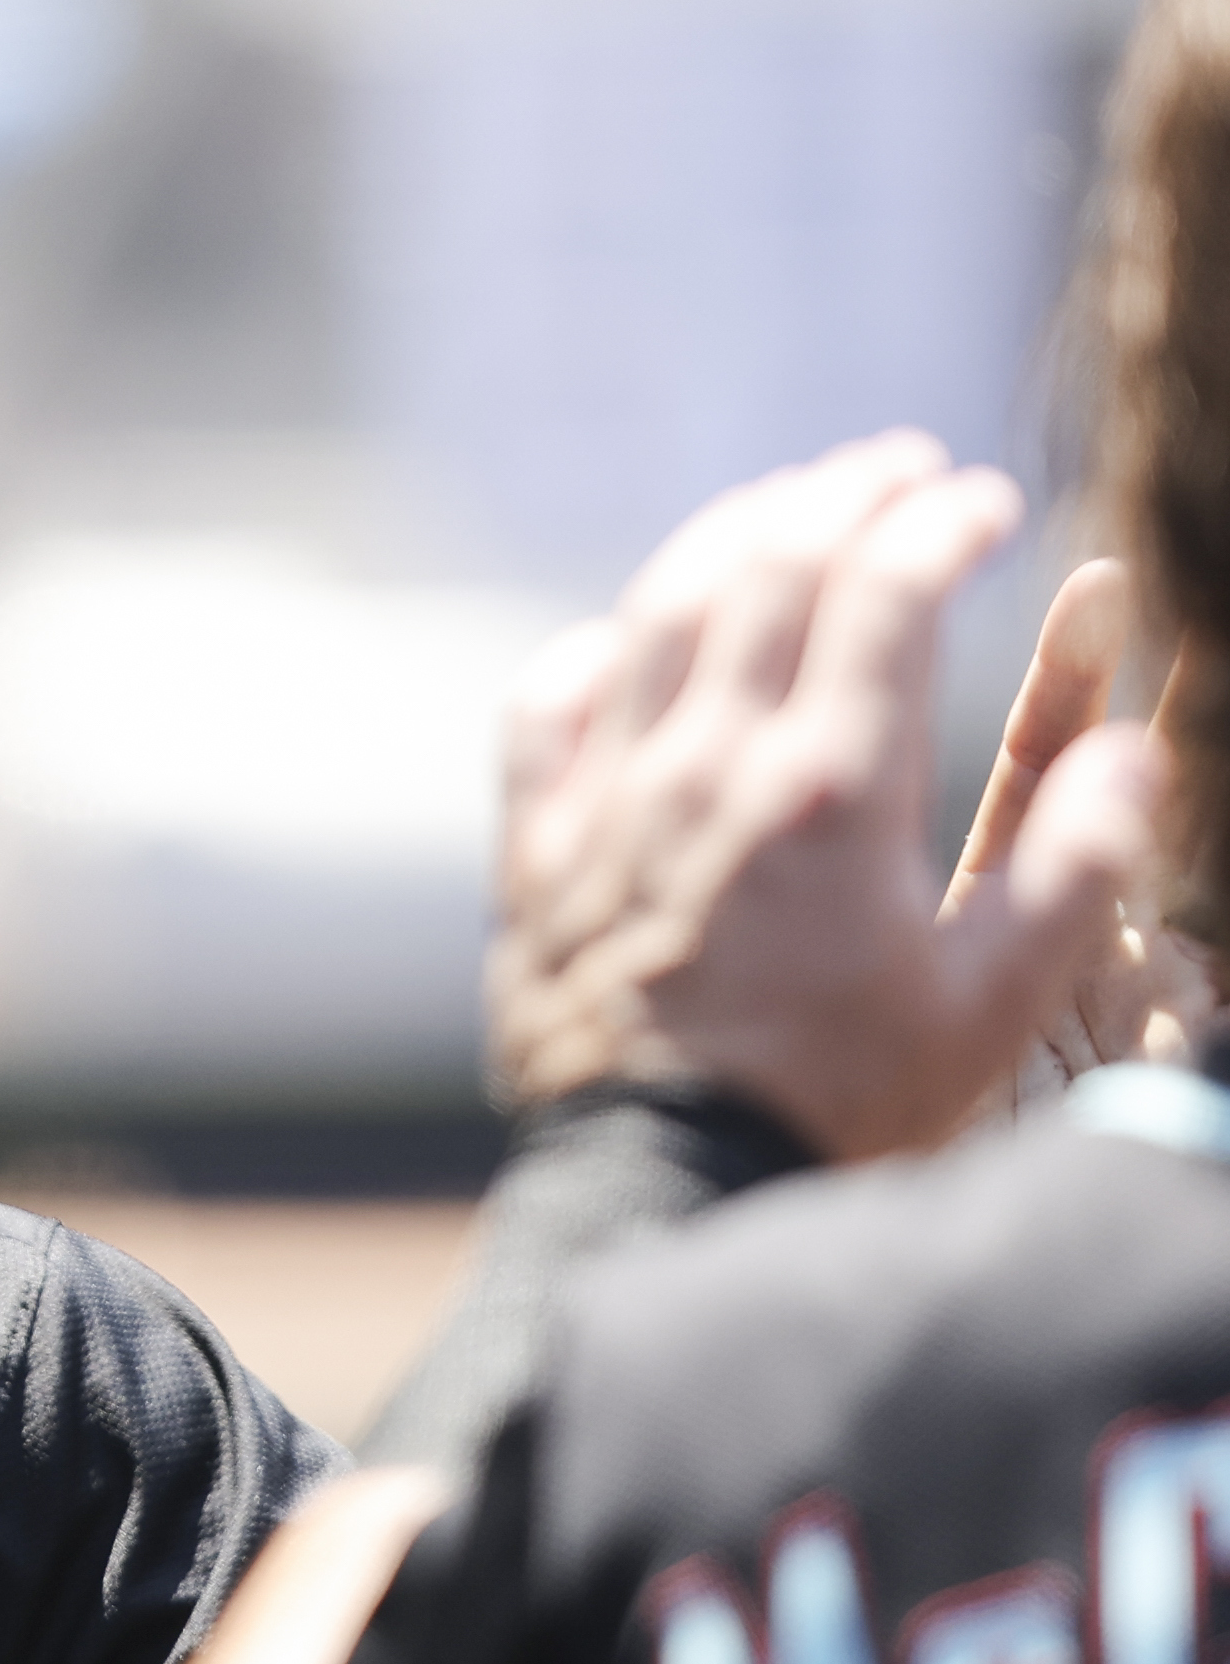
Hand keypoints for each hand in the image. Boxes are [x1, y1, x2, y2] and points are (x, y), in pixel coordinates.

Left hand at [485, 433, 1163, 1161]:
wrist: (662, 1191)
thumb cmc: (838, 1108)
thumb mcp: (995, 1004)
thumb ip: (1076, 867)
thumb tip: (1129, 748)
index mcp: (829, 792)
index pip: (886, 589)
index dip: (942, 523)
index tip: (986, 506)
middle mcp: (705, 769)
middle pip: (770, 569)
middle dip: (845, 497)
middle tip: (898, 472)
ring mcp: (606, 801)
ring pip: (656, 614)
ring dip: (730, 540)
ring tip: (790, 510)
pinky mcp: (535, 850)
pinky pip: (545, 707)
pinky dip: (598, 649)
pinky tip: (636, 640)